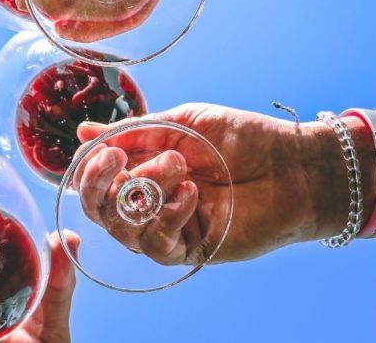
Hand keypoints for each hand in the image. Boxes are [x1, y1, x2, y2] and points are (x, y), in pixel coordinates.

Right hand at [73, 103, 375, 263]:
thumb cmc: (240, 138)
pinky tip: (194, 192)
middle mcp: (147, 203)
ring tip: (178, 164)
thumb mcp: (179, 124)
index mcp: (140, 169)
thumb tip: (83, 133)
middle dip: (100, 183)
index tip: (102, 150)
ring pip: (123, 227)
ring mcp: (166, 228)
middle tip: (118, 158)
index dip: (87, 169)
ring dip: (145, 190)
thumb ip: (132, 132)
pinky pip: (158, 244)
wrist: (292, 164)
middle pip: (97, 210)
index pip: (93, 181)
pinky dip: (170, 215)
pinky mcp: (189, 251)